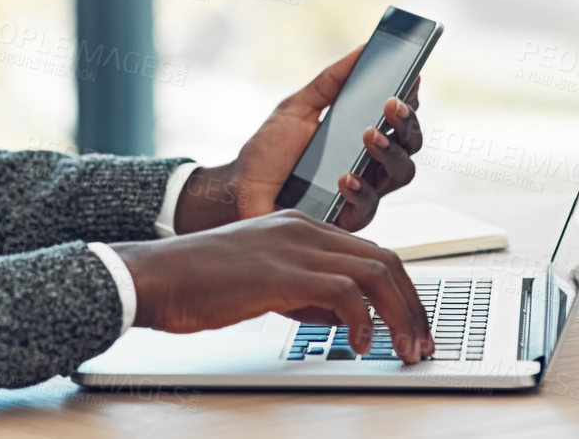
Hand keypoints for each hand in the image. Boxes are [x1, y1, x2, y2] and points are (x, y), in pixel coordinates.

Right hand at [112, 210, 434, 362]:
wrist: (155, 277)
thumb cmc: (199, 285)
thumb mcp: (265, 285)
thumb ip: (308, 293)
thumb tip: (348, 318)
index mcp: (300, 227)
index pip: (371, 253)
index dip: (401, 293)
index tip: (412, 328)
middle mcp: (303, 229)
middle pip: (386, 260)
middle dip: (414, 306)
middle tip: (422, 345)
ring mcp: (294, 246)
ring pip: (376, 272)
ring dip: (401, 316)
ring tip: (404, 350)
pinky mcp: (282, 271)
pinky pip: (346, 292)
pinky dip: (363, 321)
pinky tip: (359, 344)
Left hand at [174, 46, 422, 234]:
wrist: (237, 190)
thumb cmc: (268, 152)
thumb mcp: (297, 107)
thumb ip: (331, 82)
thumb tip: (363, 49)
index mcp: (361, 136)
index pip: (399, 118)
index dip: (410, 99)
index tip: (409, 78)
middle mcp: (369, 164)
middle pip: (410, 144)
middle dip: (406, 122)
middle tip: (392, 105)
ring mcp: (363, 192)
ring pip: (401, 173)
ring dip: (390, 151)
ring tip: (370, 136)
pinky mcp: (348, 220)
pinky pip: (369, 207)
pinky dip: (360, 189)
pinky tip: (345, 176)